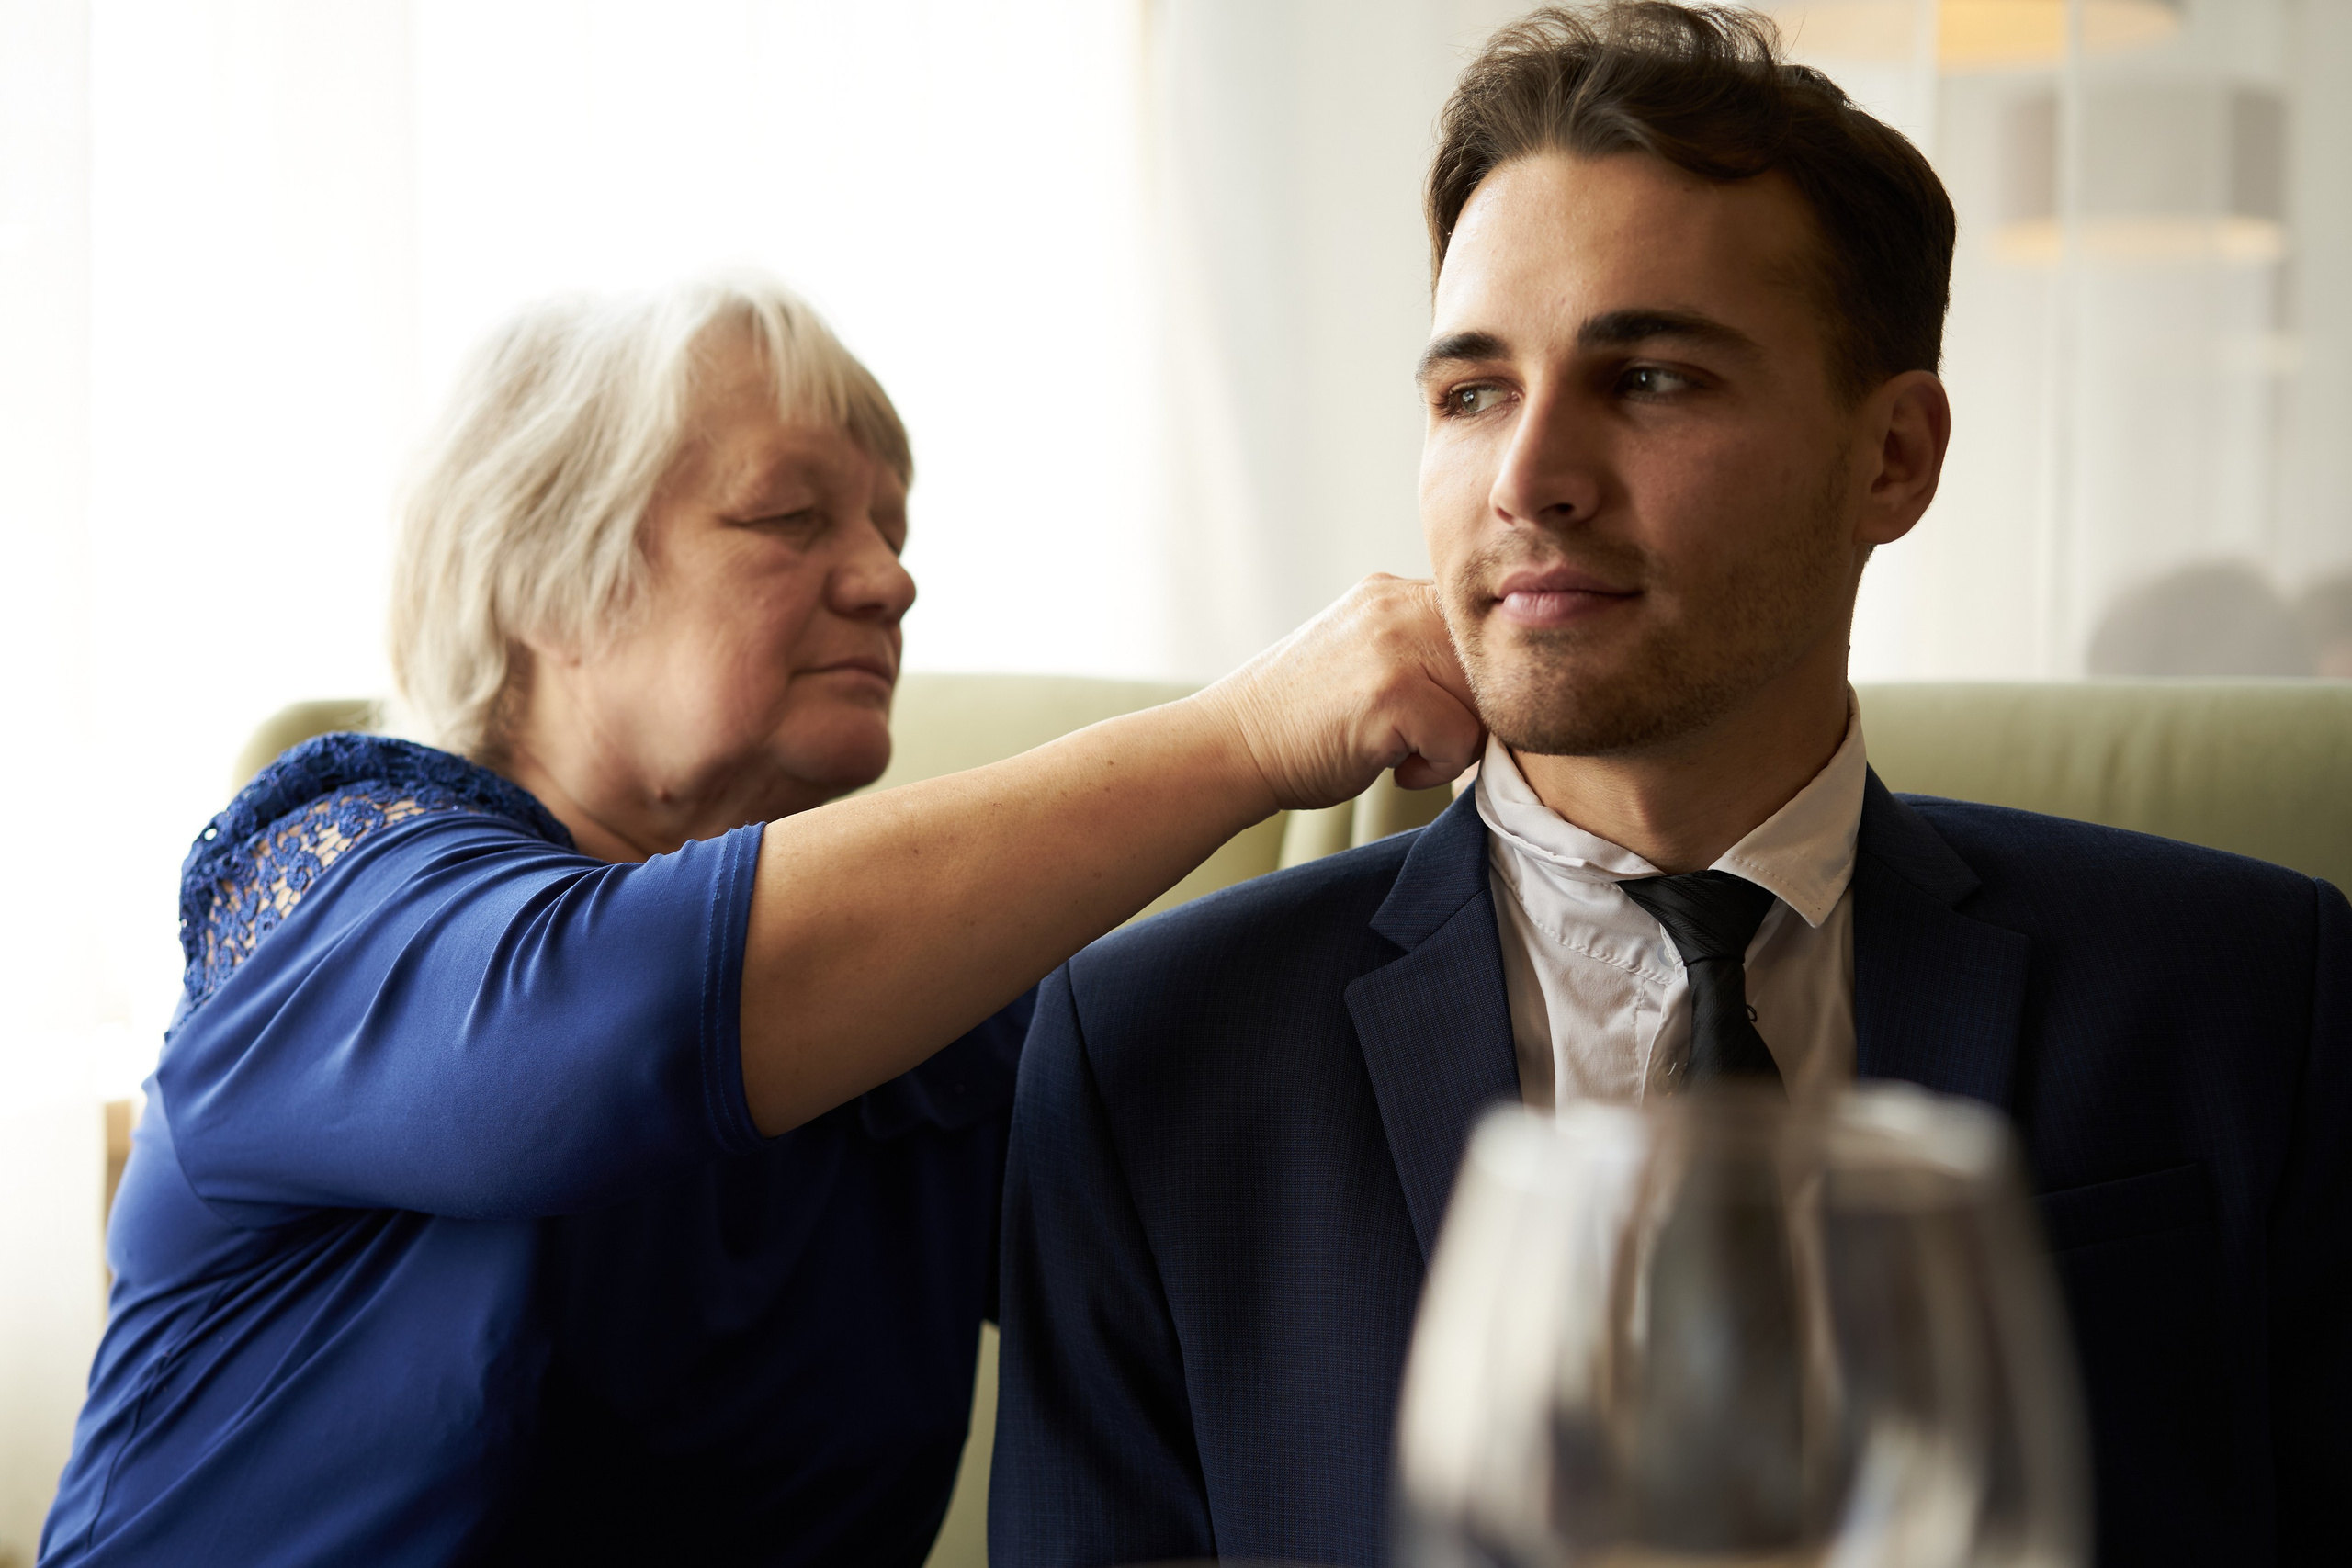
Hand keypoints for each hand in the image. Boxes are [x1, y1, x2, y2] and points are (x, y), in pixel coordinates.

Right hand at [1199, 575, 1485, 811]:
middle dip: (1475, 711)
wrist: (1231, 748)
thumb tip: (1505, 680)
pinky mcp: (1392, 693)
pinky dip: (1438, 768)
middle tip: (1427, 737)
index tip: (1448, 711)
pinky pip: (1462, 740)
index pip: (1484, 625)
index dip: (1480, 678)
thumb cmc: (1303, 722)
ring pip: (1486, 700)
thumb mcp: (1367, 657)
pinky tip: (1393, 767)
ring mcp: (1394, 645)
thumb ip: (1424, 650)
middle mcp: (1397, 605)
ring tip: (1405, 750)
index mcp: (1393, 593)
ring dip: (1459, 740)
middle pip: (1494, 662)